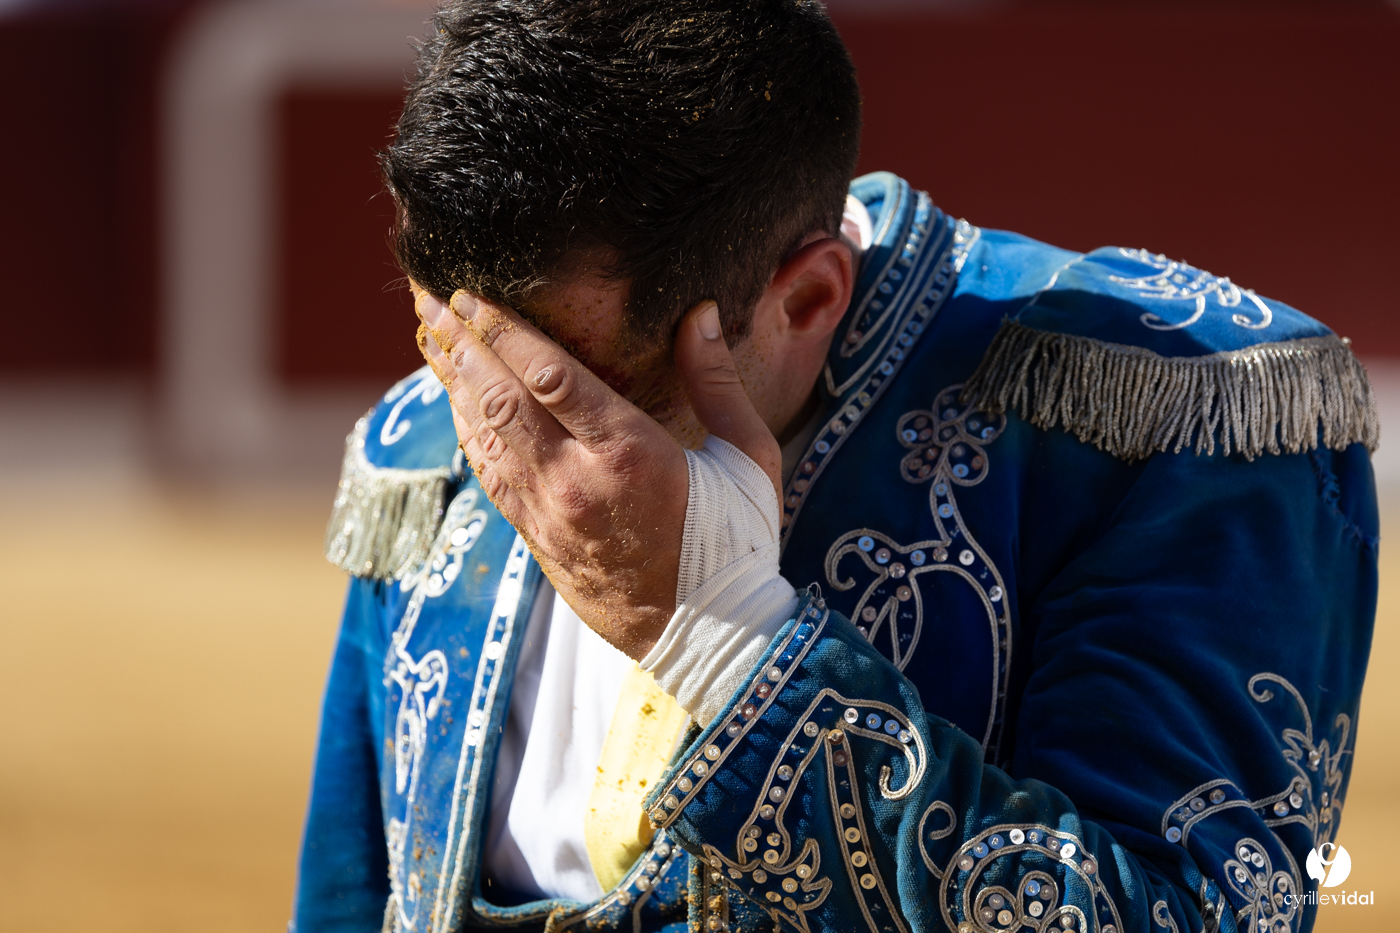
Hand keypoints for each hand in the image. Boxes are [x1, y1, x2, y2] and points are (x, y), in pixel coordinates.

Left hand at [415, 287, 779, 658]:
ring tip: (427, 337)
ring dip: (451, 383)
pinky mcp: (538, 540)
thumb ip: (718, 382)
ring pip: (485, 437)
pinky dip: (467, 433)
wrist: (709, 637)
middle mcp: (578, 482)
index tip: (475, 294)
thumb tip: (696, 313)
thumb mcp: (749, 458)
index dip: (504, 331)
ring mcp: (550, 515)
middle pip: (499, 399)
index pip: (550, 375)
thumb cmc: (737, 543)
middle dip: (460, 345)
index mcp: (632, 453)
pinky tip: (455, 404)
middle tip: (430, 300)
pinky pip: (490, 476)